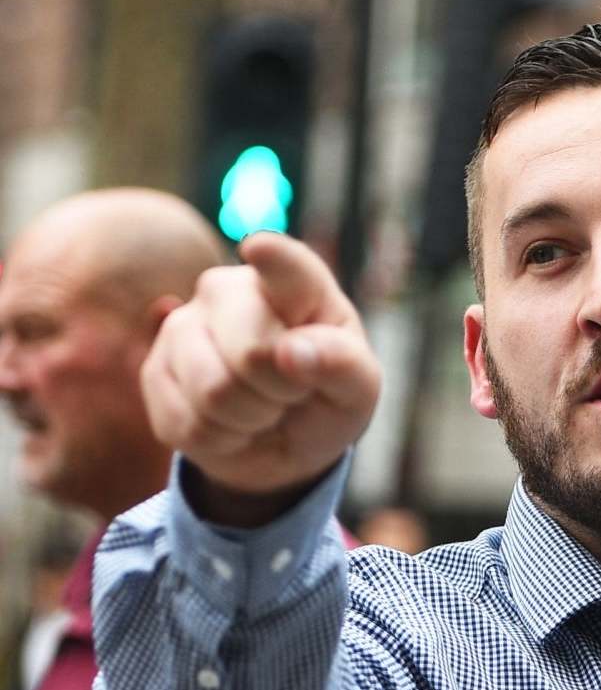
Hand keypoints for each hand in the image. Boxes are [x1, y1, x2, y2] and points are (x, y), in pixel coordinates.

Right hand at [141, 232, 380, 521]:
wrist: (283, 442)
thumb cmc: (327, 399)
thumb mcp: (357, 388)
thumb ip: (341, 364)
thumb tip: (292, 352)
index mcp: (295, 284)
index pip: (286, 266)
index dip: (273, 258)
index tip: (259, 248)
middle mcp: (230, 290)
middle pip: (251, 352)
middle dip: (280, 392)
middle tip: (292, 395)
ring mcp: (184, 325)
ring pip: (213, 391)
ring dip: (249, 419)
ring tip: (264, 409)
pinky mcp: (155, 371)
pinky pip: (187, 424)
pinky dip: (221, 440)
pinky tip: (232, 424)